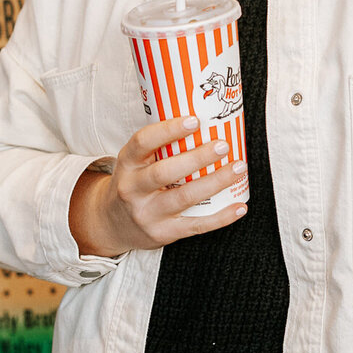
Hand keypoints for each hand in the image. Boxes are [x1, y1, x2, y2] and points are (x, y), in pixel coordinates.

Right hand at [68, 117, 244, 256]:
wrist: (113, 225)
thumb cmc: (134, 185)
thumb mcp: (135, 163)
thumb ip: (159, 146)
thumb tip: (203, 119)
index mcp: (127, 164)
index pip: (142, 142)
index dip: (168, 130)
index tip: (194, 120)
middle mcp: (133, 189)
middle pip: (164, 172)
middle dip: (197, 158)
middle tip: (223, 145)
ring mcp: (147, 213)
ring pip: (184, 198)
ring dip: (215, 182)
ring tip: (237, 168)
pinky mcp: (162, 233)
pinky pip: (196, 225)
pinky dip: (221, 217)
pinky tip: (239, 206)